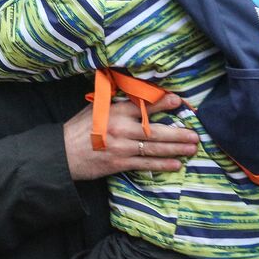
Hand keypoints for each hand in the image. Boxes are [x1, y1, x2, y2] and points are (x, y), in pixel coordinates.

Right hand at [63, 95, 196, 180]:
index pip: (143, 105)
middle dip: (178, 133)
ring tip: (191, 149)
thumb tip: (136, 93)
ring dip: (176, 149)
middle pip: (155, 131)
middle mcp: (121, 128)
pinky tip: (176, 165)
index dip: (161, 103)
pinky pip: (145, 164)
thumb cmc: (80, 129)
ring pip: (154, 148)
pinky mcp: (119, 163)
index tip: (178, 100)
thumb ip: (116, 102)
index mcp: (115, 111)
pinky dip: (162, 165)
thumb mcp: (96, 108)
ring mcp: (121, 147)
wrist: (63, 153)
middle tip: (195, 135)